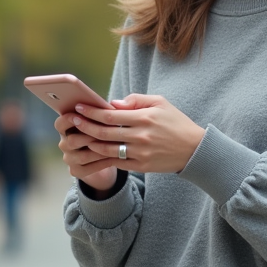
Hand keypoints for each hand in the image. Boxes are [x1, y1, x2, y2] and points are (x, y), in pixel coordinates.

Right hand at [55, 110, 118, 191]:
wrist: (102, 158)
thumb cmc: (101, 132)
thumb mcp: (99, 122)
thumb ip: (101, 113)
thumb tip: (113, 106)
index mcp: (65, 129)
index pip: (60, 124)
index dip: (68, 120)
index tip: (78, 114)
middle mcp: (64, 144)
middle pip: (72, 141)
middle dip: (89, 137)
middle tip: (105, 132)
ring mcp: (69, 159)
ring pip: (82, 156)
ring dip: (99, 151)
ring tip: (113, 146)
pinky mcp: (76, 171)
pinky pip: (89, 168)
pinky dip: (102, 163)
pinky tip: (114, 158)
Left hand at [70, 93, 205, 174]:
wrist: (194, 149)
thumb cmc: (175, 122)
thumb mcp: (160, 103)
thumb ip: (135, 100)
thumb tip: (112, 103)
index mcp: (144, 118)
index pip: (110, 115)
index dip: (92, 111)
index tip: (79, 107)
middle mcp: (141, 136)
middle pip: (105, 132)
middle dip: (85, 126)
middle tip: (72, 121)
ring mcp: (140, 153)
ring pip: (107, 149)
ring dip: (90, 143)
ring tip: (78, 137)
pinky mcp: (141, 166)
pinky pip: (116, 162)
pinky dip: (102, 158)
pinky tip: (92, 152)